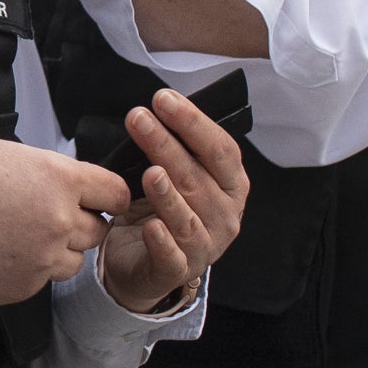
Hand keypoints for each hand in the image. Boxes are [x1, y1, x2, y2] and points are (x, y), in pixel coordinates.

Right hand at [0, 135, 129, 303]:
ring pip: (75, 261)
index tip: (99, 199)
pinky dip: (27, 268)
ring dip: (58, 250)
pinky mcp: (23, 287)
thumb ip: (45, 171)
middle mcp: (59, 221)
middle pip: (97, 230)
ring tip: (20, 236)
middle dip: (78, 222)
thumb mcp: (2, 152)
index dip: (107, 196)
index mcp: (57, 179)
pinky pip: (41, 280)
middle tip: (45, 215)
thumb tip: (62, 185)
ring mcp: (42, 259)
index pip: (114, 192)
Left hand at [96, 89, 250, 313]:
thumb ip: (171, 148)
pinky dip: (163, 241)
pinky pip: (173, 255)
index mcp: (229, 186)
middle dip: (167, 145)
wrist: (143, 261)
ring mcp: (205, 246)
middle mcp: (224, 216)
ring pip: (187, 217)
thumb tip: (153, 110)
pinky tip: (151, 227)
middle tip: (137, 117)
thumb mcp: (171, 174)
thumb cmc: (160, 208)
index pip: (220, 149)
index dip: (193, 122)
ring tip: (151, 172)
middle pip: (197, 177)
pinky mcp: (179, 269)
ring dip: (168, 194)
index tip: (163, 98)